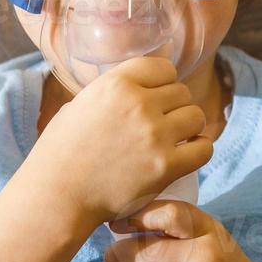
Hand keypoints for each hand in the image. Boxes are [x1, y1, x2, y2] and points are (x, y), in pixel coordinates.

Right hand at [23, 56, 212, 227]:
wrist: (57, 195)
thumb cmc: (60, 152)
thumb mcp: (80, 105)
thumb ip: (111, 94)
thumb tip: (136, 89)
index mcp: (116, 84)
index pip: (163, 67)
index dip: (163, 82)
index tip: (157, 97)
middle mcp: (138, 104)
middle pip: (182, 92)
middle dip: (174, 107)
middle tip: (162, 124)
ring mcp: (154, 135)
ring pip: (196, 117)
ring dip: (189, 127)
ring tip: (175, 139)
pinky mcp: (165, 166)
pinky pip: (204, 148)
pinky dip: (199, 149)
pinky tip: (186, 154)